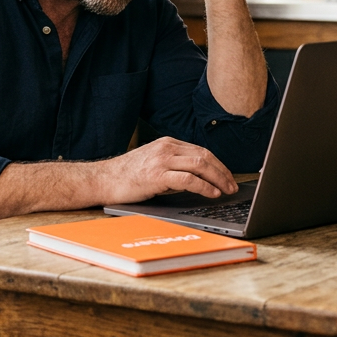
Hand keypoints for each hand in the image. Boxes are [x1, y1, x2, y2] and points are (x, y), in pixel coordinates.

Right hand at [97, 137, 237, 204]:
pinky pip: (188, 179)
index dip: (218, 164)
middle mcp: (167, 148)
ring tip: (227, 190)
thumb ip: (173, 164)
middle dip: (223, 172)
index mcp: (168, 143)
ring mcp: (162, 160)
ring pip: (200, 165)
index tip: (228, 176)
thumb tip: (197, 177)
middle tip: (233, 185)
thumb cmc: (127, 175)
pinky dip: (204, 186)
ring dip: (218, 179)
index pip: (201, 151)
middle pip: (205, 156)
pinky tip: (212, 193)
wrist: (103, 180)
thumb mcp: (154, 163)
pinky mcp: (157, 175)